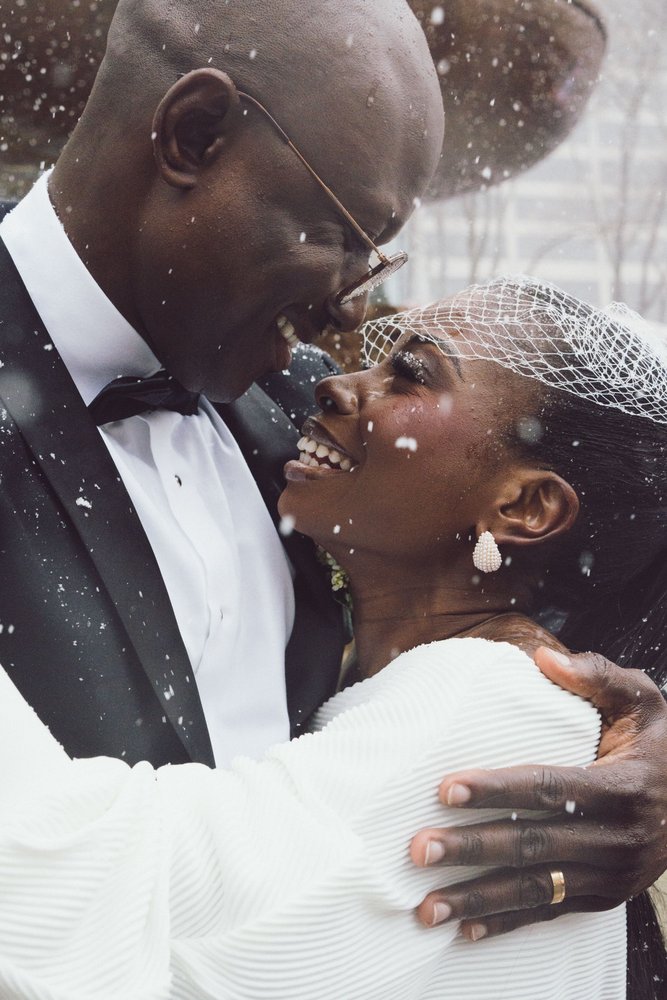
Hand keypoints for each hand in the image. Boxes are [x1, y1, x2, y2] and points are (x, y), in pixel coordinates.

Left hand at [410, 648, 666, 939]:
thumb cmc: (661, 743)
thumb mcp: (644, 702)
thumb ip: (598, 675)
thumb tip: (544, 656)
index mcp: (622, 787)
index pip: (549, 787)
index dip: (496, 789)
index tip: (446, 788)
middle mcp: (618, 837)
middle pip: (533, 844)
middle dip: (472, 849)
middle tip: (419, 848)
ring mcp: (612, 874)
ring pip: (536, 889)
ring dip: (478, 899)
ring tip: (425, 906)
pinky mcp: (604, 897)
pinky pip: (551, 912)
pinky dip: (507, 923)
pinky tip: (465, 929)